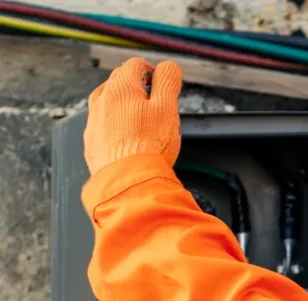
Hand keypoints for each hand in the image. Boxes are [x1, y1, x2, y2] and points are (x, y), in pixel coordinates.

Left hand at [84, 57, 182, 174]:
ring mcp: (93, 122)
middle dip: (138, 88)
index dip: (153, 72)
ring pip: (108, 104)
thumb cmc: (150, 145)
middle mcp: (101, 100)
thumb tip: (168, 66)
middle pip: (120, 82)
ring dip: (124, 107)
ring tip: (142, 124)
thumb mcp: (167, 108)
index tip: (163, 86)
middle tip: (156, 106)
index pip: (136, 65)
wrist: (129, 182)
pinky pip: (103, 126)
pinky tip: (129, 141)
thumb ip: (168, 82)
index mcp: (120, 87)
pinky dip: (115, 127)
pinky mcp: (91, 142)